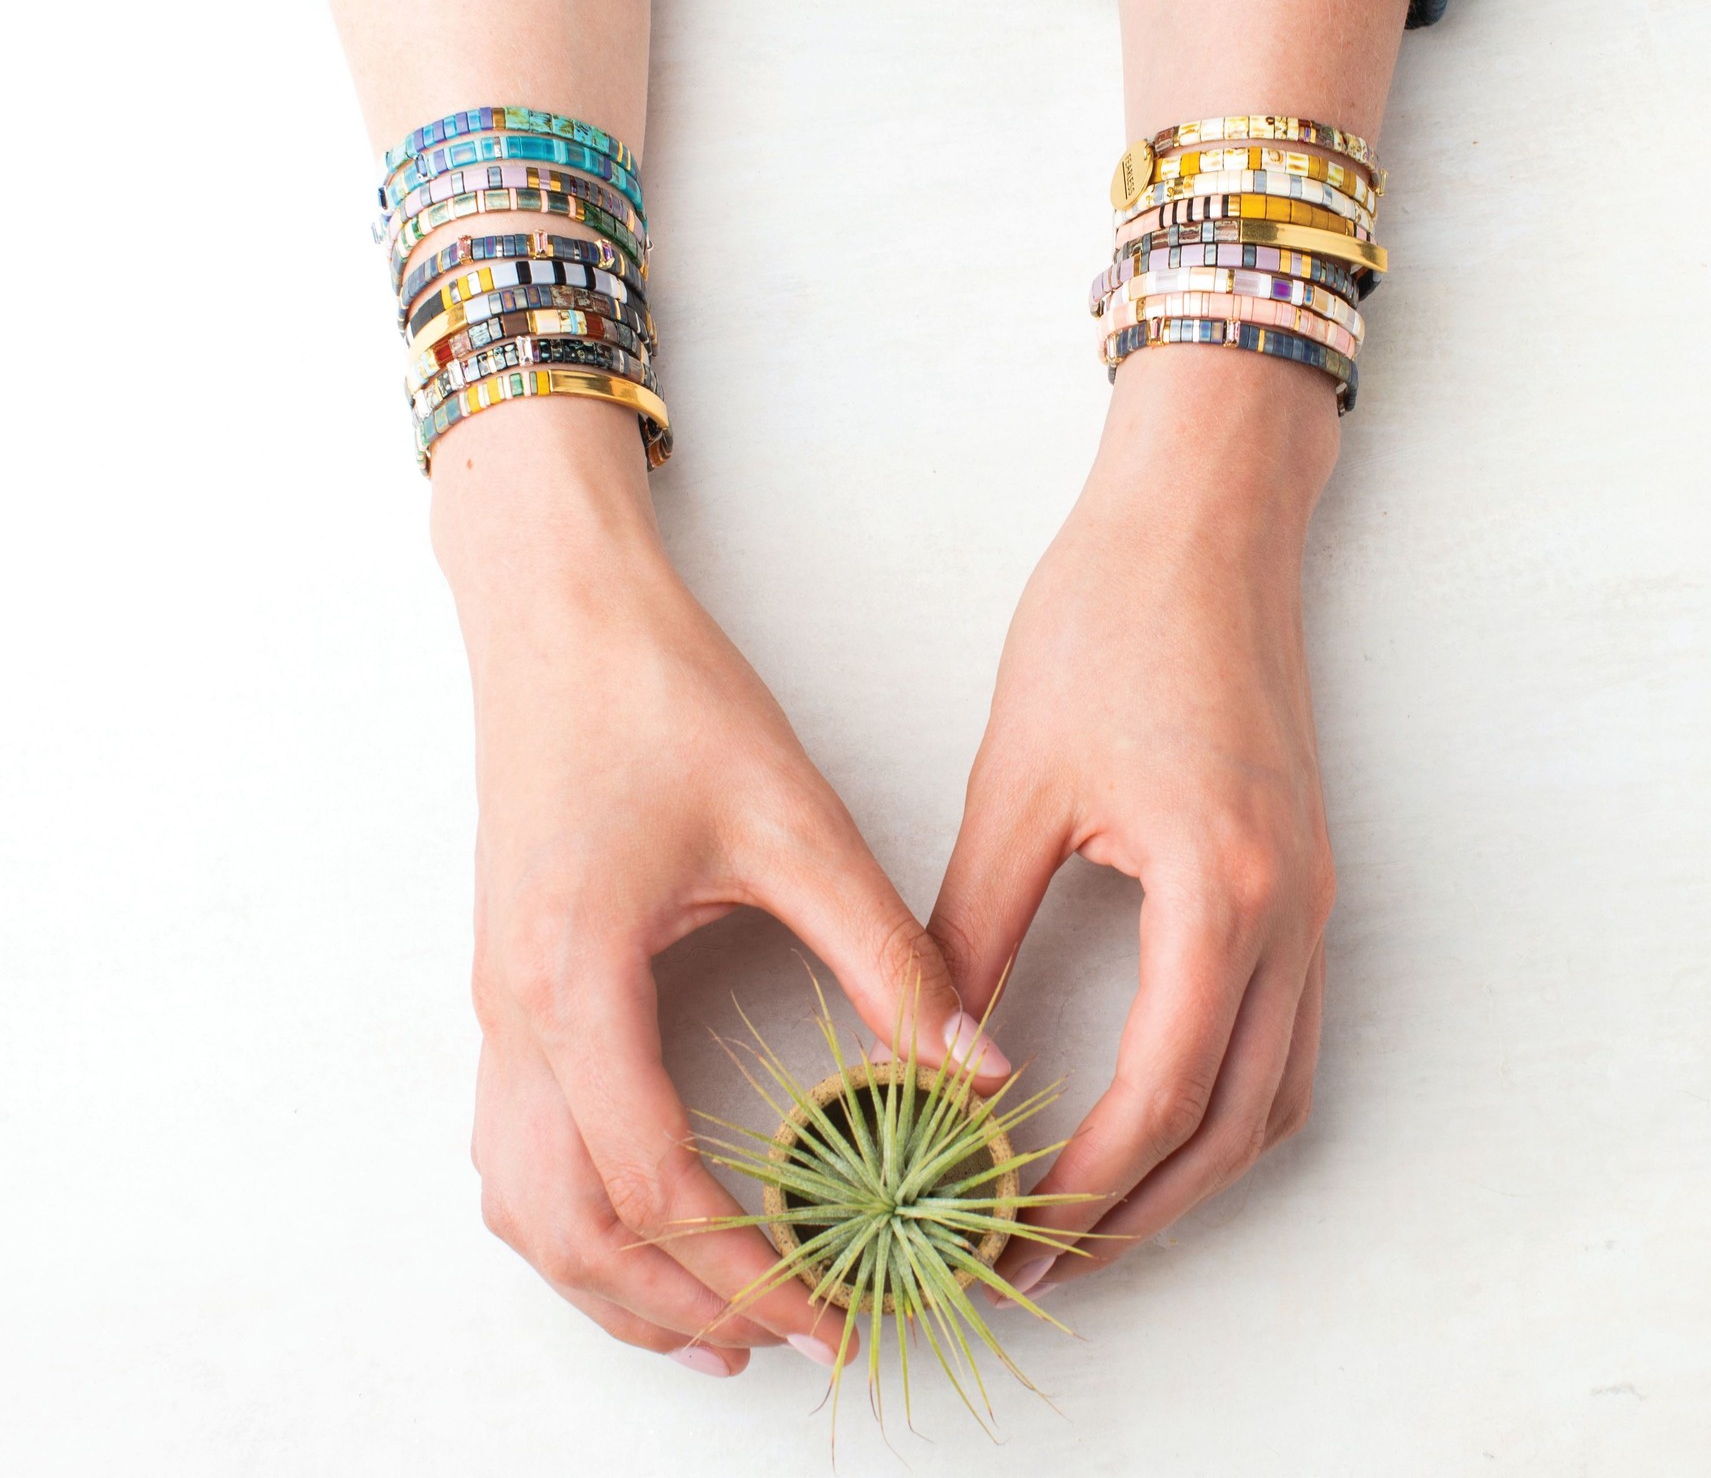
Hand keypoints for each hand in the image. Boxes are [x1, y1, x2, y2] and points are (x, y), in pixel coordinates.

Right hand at [435, 400, 1009, 1373]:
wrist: (560, 614)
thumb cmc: (660, 697)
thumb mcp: (791, 823)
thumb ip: (885, 954)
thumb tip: (972, 1067)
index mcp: (578, 979)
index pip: (653, 1184)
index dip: (748, 1269)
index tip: (835, 1314)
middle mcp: (513, 1011)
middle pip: (569, 1228)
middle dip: (677, 1307)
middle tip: (787, 1340)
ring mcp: (494, 1001)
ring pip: (522, 1202)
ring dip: (610, 1277)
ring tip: (717, 1318)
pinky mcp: (506, 979)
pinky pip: (514, 1144)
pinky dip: (573, 1215)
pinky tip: (642, 1215)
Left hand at [929, 346, 1338, 1299]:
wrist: (1200, 526)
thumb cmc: (1107, 625)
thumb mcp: (1018, 784)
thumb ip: (976, 926)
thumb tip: (932, 1046)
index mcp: (1218, 892)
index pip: (1159, 1098)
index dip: (1079, 1190)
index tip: (1004, 1234)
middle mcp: (1290, 913)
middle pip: (1233, 1127)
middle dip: (1137, 1215)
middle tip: (1039, 1258)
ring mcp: (1313, 897)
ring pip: (1276, 1095)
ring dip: (1190, 1172)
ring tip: (1089, 1212)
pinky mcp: (1305, 875)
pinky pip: (1289, 1035)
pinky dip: (1226, 1101)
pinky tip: (1155, 1110)